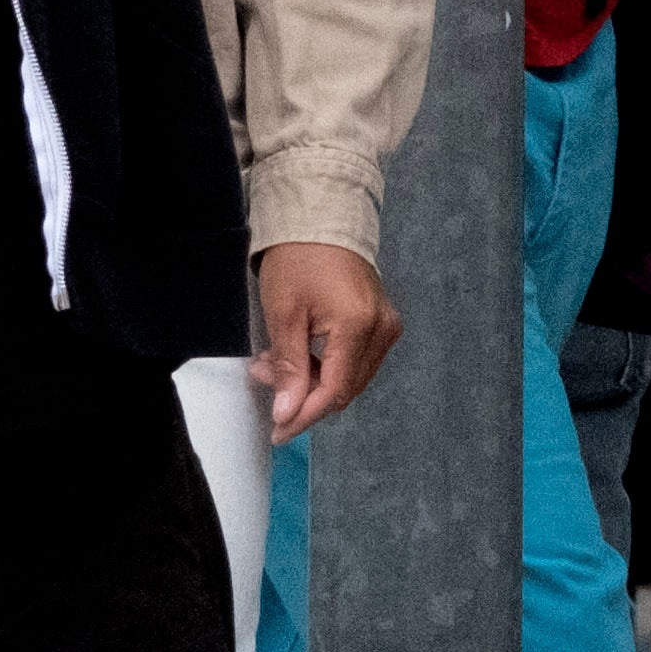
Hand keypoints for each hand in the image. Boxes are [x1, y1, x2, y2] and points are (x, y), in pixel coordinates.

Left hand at [250, 241, 403, 441]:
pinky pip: (353, 361)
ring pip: (348, 378)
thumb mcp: (283, 314)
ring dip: (310, 380)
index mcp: (359, 326)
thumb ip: (289, 367)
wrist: (321, 220)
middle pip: (343, 388)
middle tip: (263, 376)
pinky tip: (294, 354)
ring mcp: (387, 327)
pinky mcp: (382, 323)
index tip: (277, 431)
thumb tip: (288, 413)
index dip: (303, 415)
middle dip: (301, 394)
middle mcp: (382, 331)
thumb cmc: (297, 259)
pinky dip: (323, 366)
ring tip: (272, 362)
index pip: (333, 391)